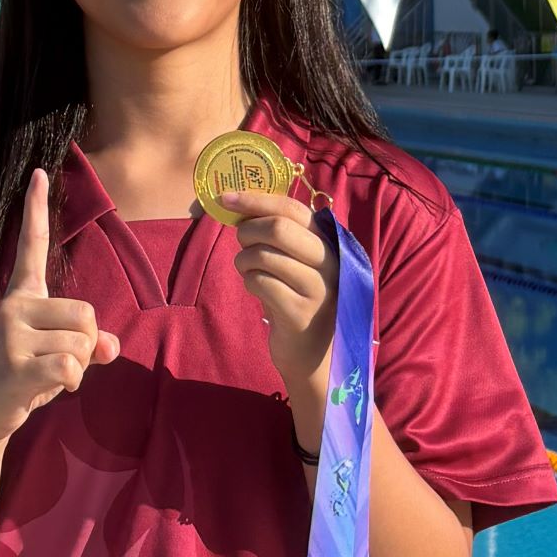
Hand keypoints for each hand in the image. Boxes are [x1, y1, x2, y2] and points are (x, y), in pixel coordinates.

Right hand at [0, 170, 119, 458]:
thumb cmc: (24, 379)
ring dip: (78, 368)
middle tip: (56, 363)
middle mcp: (13, 306)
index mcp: (22, 296)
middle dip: (86, 346)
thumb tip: (113, 346)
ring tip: (46, 377)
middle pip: (88, 314)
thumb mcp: (58, 355)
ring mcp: (10, 334)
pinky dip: (71, 383)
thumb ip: (89, 344)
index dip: (35, 209)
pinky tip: (45, 389)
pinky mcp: (15, 364)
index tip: (40, 172)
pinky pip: (71, 366)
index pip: (31, 246)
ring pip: (83, 342)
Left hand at [225, 188, 338, 448]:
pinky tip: (255, 289)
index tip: (226, 198)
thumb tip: (240, 206)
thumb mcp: (301, 264)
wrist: (317, 358)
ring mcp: (318, 290)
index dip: (256, 199)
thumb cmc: (301, 301)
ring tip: (248, 270)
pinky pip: (260, 283)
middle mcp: (330, 264)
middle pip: (278, 228)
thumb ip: (282, 236)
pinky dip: (249, 282)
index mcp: (330, 244)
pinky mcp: (300, 314)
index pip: (294, 209)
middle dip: (248, 230)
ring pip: (264, 256)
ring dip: (244, 260)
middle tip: (241, 242)